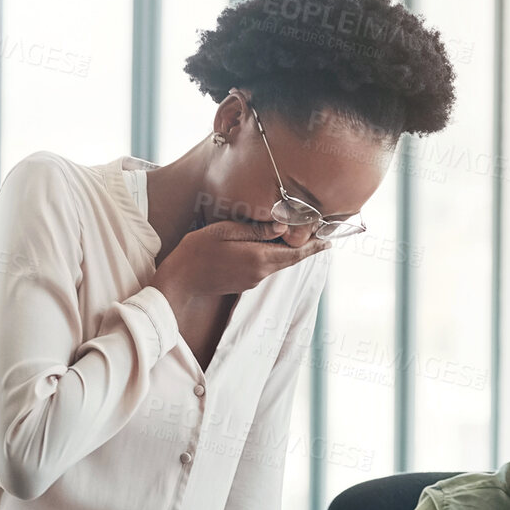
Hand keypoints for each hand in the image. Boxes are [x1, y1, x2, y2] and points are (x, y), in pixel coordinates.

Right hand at [150, 220, 328, 307]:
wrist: (180, 281)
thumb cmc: (197, 252)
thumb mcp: (225, 232)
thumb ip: (254, 230)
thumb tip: (281, 226)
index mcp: (258, 258)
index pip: (294, 253)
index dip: (313, 246)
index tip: (329, 241)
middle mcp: (260, 272)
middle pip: (289, 259)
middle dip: (306, 248)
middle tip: (322, 237)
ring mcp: (252, 280)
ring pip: (277, 263)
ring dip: (289, 252)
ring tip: (299, 238)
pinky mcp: (244, 283)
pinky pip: (265, 267)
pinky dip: (273, 256)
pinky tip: (270, 246)